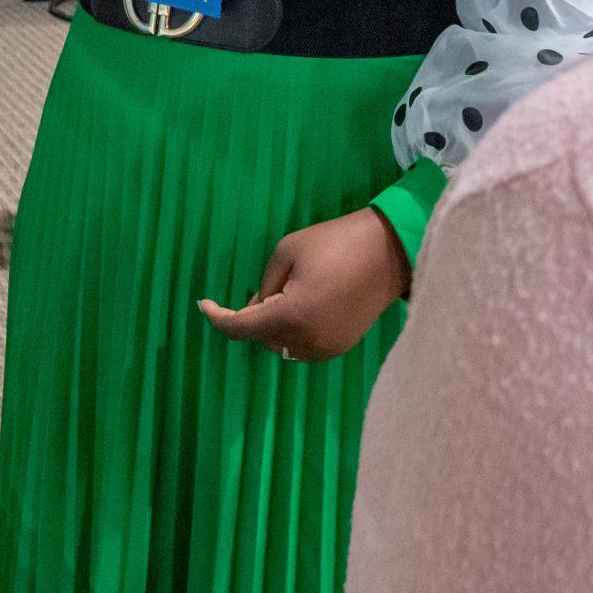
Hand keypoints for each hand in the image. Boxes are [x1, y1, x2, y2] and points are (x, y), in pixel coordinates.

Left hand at [198, 208, 410, 362]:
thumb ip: (264, 286)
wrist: (389, 252)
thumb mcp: (287, 252)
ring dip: (274, 327)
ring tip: (287, 294)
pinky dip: (294, 331)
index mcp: (290, 317)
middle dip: (253, 317)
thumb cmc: (335, 244)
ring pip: (281, 346)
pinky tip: (304, 305)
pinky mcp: (340, 347)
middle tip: (264, 288)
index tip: (203, 304)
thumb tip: (255, 310)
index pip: (241, 328)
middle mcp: (306, 341)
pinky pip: (303, 346)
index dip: (218, 317)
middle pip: (261, 339)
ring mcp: (325, 348)